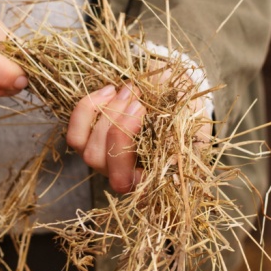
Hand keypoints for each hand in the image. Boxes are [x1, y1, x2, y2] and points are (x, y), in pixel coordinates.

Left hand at [66, 78, 210, 193]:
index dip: (124, 147)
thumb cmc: (188, 113)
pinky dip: (87, 109)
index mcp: (150, 179)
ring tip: (129, 90)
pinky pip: (74, 133)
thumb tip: (172, 159)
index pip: (123, 180)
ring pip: (84, 149)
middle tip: (137, 99)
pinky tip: (109, 91)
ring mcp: (102, 159)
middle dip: (115, 125)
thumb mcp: (195, 126)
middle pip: (99, 161)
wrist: (174, 91)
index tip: (143, 111)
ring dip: (104, 115)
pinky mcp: (88, 141)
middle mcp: (122, 174)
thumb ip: (189, 142)